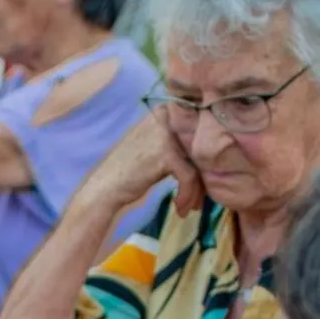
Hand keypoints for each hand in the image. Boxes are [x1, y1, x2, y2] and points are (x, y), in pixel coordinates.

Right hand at [80, 108, 203, 216]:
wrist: (105, 187)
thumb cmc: (129, 169)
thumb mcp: (155, 145)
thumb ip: (180, 139)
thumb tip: (214, 150)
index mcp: (164, 109)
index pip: (200, 127)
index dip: (207, 153)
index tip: (203, 178)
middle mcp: (166, 116)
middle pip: (202, 146)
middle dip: (204, 176)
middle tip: (199, 197)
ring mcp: (166, 134)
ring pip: (198, 163)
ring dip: (196, 190)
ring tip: (190, 206)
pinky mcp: (165, 154)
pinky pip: (189, 176)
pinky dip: (187, 195)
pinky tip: (180, 209)